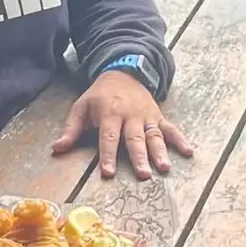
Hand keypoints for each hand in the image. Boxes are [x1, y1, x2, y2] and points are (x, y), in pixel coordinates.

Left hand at [52, 72, 194, 180]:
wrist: (123, 72)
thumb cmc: (100, 95)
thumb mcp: (81, 107)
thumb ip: (71, 129)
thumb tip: (57, 149)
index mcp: (110, 113)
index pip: (109, 137)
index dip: (108, 155)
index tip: (109, 173)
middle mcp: (130, 115)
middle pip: (135, 139)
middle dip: (139, 157)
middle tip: (144, 174)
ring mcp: (147, 116)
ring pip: (154, 136)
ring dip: (160, 152)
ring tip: (165, 167)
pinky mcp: (158, 116)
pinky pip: (170, 128)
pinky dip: (180, 139)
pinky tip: (189, 152)